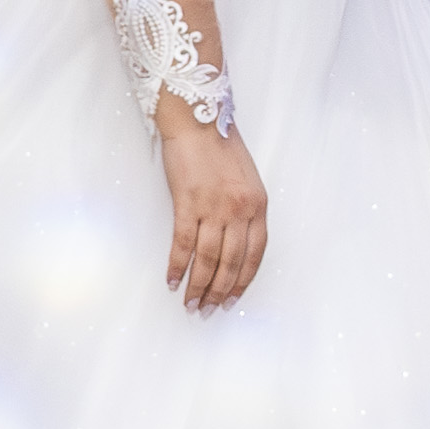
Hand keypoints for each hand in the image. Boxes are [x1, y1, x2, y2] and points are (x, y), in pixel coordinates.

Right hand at [159, 108, 266, 311]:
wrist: (197, 118)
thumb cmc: (220, 145)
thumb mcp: (247, 179)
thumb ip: (245, 209)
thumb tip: (235, 242)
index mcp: (258, 205)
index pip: (255, 255)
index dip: (243, 281)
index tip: (233, 299)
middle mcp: (240, 210)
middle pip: (231, 263)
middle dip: (219, 292)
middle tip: (207, 310)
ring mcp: (214, 207)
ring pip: (208, 260)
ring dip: (198, 286)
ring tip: (189, 303)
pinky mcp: (188, 202)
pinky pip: (183, 244)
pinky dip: (177, 265)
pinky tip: (171, 280)